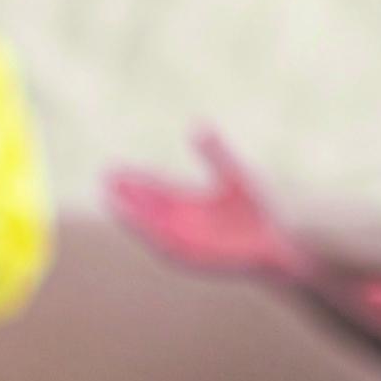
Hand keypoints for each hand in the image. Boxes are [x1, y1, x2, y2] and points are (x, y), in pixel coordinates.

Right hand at [106, 129, 311, 278]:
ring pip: (150, 226)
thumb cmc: (258, 212)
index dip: (136, 179)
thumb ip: (216, 153)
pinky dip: (148, 233)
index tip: (114, 168)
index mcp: (190, 203)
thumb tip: (197, 124)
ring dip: (131, 214)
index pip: (156, 189)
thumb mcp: (235, 175)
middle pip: (148, 206)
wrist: (276, 243)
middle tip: (104, 178)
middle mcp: (183, 222)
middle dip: (127, 194)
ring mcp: (186, 239)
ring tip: (110, 198)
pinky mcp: (191, 255)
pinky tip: (135, 220)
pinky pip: (163, 244)